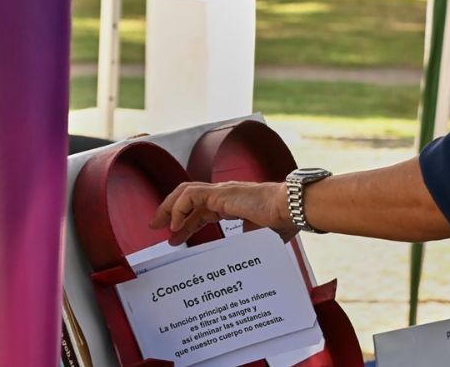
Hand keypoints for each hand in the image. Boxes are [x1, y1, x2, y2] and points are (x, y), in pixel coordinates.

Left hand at [149, 181, 296, 245]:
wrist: (292, 209)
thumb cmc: (284, 221)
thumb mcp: (259, 237)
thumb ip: (246, 242)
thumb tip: (239, 257)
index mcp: (233, 203)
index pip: (201, 210)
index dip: (186, 224)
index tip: (175, 238)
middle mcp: (225, 194)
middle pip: (189, 199)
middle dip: (170, 212)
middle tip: (157, 229)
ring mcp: (223, 191)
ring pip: (186, 192)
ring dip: (169, 207)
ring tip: (158, 224)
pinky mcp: (221, 192)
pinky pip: (191, 195)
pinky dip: (179, 208)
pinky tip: (176, 225)